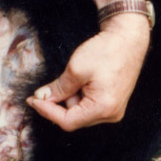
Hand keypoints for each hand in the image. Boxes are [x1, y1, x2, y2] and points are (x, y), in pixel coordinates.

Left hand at [26, 13, 149, 131]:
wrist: (128, 38)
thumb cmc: (106, 51)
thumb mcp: (76, 69)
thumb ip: (58, 88)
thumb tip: (40, 98)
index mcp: (104, 108)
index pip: (67, 121)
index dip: (47, 111)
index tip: (32, 100)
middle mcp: (111, 114)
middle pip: (73, 119)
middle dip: (59, 103)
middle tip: (49, 86)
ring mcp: (113, 110)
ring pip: (79, 112)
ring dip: (70, 97)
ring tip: (77, 77)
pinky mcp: (112, 103)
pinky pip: (88, 106)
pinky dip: (79, 96)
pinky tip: (83, 80)